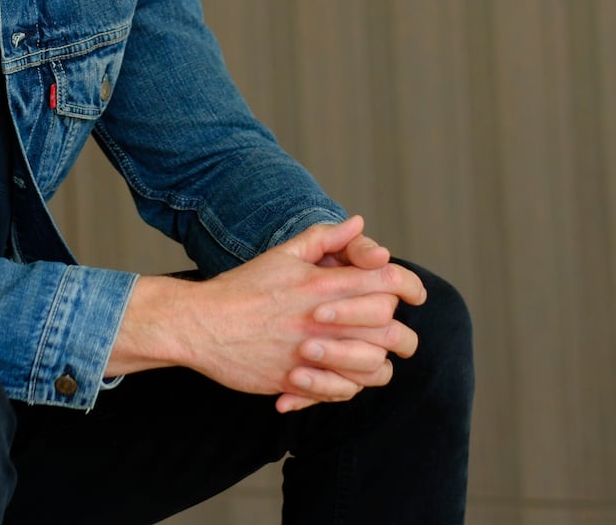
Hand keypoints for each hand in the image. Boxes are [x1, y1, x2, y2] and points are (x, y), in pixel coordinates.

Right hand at [108, 217, 422, 412]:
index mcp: (322, 285)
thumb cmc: (243, 288)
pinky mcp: (297, 381)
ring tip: (372, 357)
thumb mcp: (283, 255)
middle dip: (401, 332)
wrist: (201, 324)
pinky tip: (344, 377)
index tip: (415, 294)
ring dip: (379, 362)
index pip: (387, 282)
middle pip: (390, 329)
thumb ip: (323, 239)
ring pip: (374, 367)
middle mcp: (321, 320)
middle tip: (396, 332)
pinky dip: (351, 386)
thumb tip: (357, 223)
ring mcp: (311, 354)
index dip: (410, 286)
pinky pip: (344, 392)